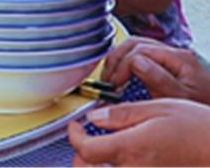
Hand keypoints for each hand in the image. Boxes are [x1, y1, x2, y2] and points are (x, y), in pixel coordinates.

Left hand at [69, 98, 209, 165]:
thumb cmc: (199, 128)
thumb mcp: (159, 109)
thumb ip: (121, 114)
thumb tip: (95, 118)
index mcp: (131, 147)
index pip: (85, 149)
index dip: (73, 136)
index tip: (76, 126)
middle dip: (80, 157)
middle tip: (85, 141)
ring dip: (96, 167)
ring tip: (100, 153)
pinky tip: (123, 161)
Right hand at [102, 37, 209, 103]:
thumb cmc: (206, 107)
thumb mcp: (182, 99)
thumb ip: (159, 80)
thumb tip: (133, 63)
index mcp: (180, 57)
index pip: (139, 52)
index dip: (122, 69)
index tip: (114, 87)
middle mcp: (176, 52)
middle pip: (135, 43)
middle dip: (116, 60)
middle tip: (107, 81)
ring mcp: (174, 56)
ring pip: (137, 45)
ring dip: (120, 59)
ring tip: (112, 77)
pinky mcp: (172, 63)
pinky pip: (144, 54)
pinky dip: (129, 62)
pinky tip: (125, 75)